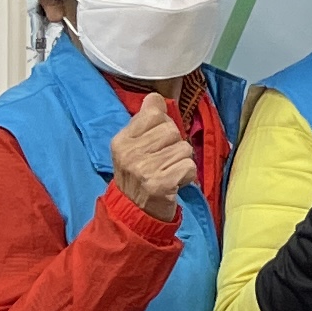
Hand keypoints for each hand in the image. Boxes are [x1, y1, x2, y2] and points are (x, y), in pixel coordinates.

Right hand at [108, 98, 197, 221]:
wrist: (134, 213)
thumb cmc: (139, 175)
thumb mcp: (134, 146)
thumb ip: (146, 120)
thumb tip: (156, 97)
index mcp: (122, 140)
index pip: (154, 114)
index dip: (164, 125)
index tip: (158, 142)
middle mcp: (129, 153)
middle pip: (172, 130)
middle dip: (175, 145)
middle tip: (164, 161)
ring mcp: (143, 170)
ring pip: (184, 148)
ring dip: (182, 161)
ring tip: (169, 172)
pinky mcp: (160, 184)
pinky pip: (189, 166)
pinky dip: (188, 175)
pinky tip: (175, 183)